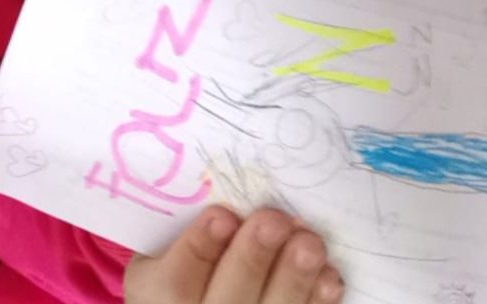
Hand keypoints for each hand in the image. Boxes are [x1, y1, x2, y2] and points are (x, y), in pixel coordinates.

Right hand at [125, 206, 343, 303]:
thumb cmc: (183, 270)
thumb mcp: (161, 249)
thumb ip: (180, 228)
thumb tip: (217, 194)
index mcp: (157, 297)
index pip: (175, 280)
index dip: (199, 247)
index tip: (222, 216)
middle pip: (227, 300)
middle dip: (252, 258)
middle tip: (274, 220)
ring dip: (293, 282)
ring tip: (310, 244)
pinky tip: (328, 278)